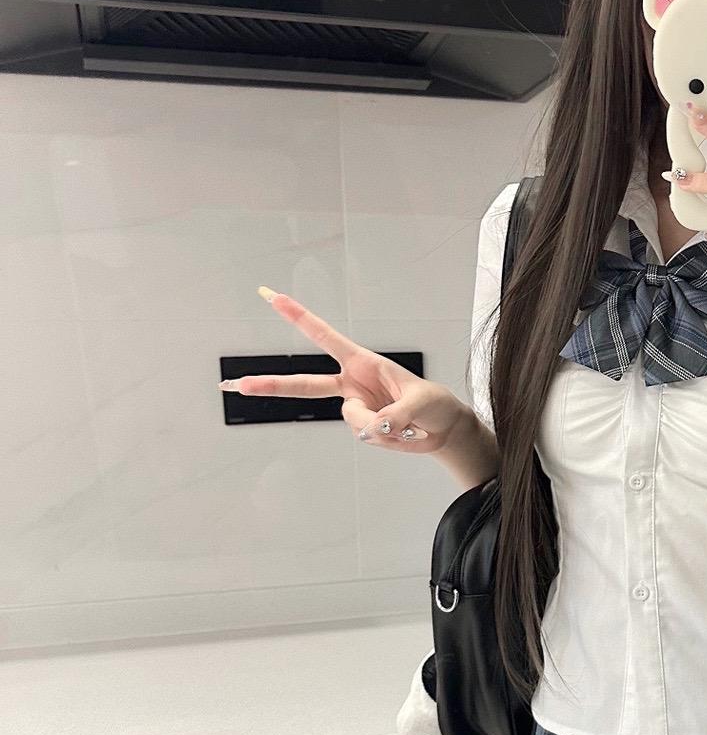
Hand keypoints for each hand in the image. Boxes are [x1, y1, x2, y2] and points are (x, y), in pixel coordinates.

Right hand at [220, 288, 470, 454]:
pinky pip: (365, 436)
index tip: (270, 296)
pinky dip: (386, 439)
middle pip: (304, 385)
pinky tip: (403, 434)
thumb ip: (394, 414)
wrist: (443, 429)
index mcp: (362, 362)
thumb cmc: (434, 404)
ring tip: (407, 423)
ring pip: (354, 422)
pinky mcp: (362, 428)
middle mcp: (352, 384)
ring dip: (382, 426)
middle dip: (270, 385)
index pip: (325, 336)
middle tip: (234, 385)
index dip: (298, 316)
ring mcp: (355, 407)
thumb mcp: (421, 402)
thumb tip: (370, 429)